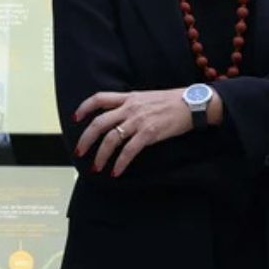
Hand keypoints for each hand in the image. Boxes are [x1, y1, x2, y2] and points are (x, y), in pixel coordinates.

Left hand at [73, 88, 194, 176]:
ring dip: (101, 155)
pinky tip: (116, 171)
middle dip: (86, 139)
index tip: (75, 119)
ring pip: (111, 139)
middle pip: (99, 123)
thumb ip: (130, 105)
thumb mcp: (146, 98)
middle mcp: (130, 107)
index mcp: (128, 97)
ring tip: (96, 167)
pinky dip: (120, 163)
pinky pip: (129, 150)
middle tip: (79, 151)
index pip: (99, 98)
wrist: (192, 104)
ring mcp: (139, 120)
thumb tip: (118, 118)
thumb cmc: (171, 102)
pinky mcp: (149, 133)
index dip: (84, 108)